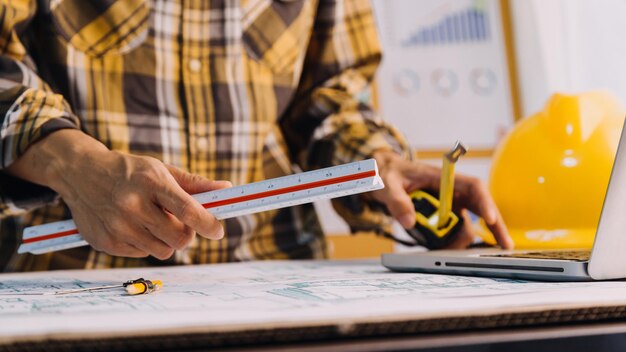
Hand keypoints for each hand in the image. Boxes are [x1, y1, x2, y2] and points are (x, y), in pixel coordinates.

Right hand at [7, 129, 230, 258]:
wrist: (80, 173)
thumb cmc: (129, 171)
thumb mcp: (160, 170)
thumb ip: (195, 184)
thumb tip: (227, 188)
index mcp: (150, 183)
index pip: (187, 210)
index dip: (208, 224)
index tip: (218, 231)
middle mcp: (132, 205)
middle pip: (179, 238)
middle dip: (187, 235)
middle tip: (181, 223)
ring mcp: (117, 226)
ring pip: (163, 251)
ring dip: (166, 240)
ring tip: (154, 221)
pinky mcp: (106, 242)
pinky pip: (142, 254)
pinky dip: (146, 243)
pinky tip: (134, 225)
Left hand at [371, 150, 512, 248]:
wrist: (382, 176)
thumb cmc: (389, 173)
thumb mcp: (387, 183)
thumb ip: (396, 200)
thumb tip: (408, 221)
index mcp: (444, 178)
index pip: (473, 187)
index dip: (485, 202)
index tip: (490, 219)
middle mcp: (451, 193)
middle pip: (481, 208)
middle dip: (495, 227)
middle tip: (505, 246)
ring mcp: (448, 207)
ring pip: (466, 226)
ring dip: (462, 240)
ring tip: (449, 251)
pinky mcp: (442, 220)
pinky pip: (452, 234)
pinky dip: (453, 244)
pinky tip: (448, 252)